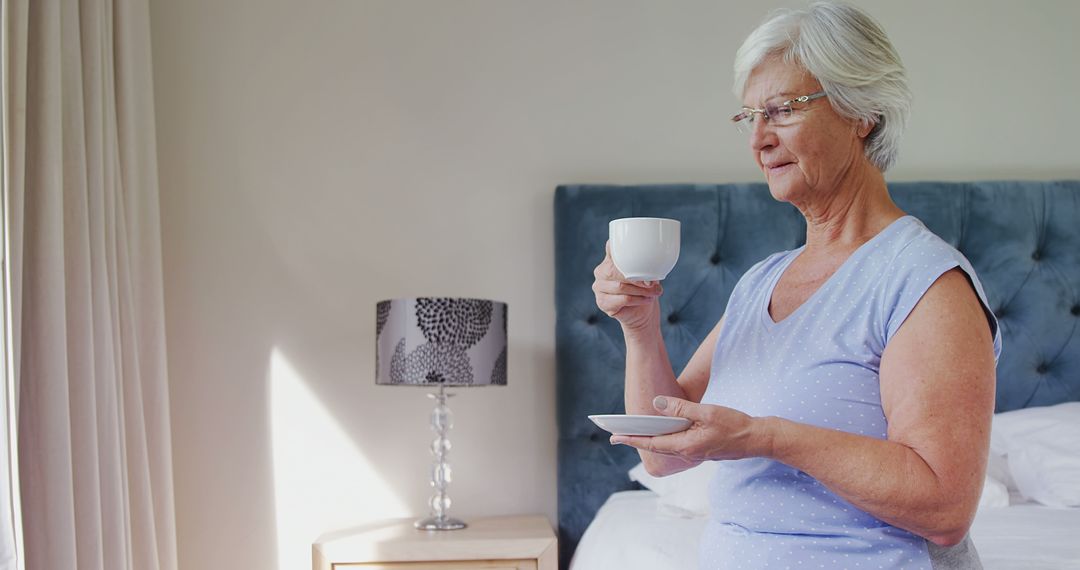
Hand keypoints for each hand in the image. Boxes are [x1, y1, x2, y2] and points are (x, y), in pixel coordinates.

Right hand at [592, 241, 663, 331]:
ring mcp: (599, 287)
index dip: (621, 250)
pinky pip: (622, 299)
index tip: (636, 253)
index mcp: (610, 259)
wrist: (642, 312)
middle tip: (653, 283)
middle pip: (615, 270)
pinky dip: (637, 299)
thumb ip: (646, 269)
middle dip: (637, 277)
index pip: (611, 248)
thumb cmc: (644, 289)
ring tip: (654, 292)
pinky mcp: (602, 302)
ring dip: (641, 290)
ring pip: (620, 286)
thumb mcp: (647, 275)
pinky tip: (646, 299)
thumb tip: (651, 273)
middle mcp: (601, 271)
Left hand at [610, 396, 767, 461]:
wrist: (757, 438)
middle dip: (636, 440)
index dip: (632, 439)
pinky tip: (662, 431)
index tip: (615, 437)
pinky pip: (677, 445)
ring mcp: (694, 453)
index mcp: (686, 446)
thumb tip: (658, 404)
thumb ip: (681, 409)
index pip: (652, 443)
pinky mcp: (701, 449)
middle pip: (656, 447)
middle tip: (617, 435)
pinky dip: (665, 439)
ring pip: (666, 446)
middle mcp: (688, 453)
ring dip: (650, 440)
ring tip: (634, 432)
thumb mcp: (706, 412)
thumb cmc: (735, 425)